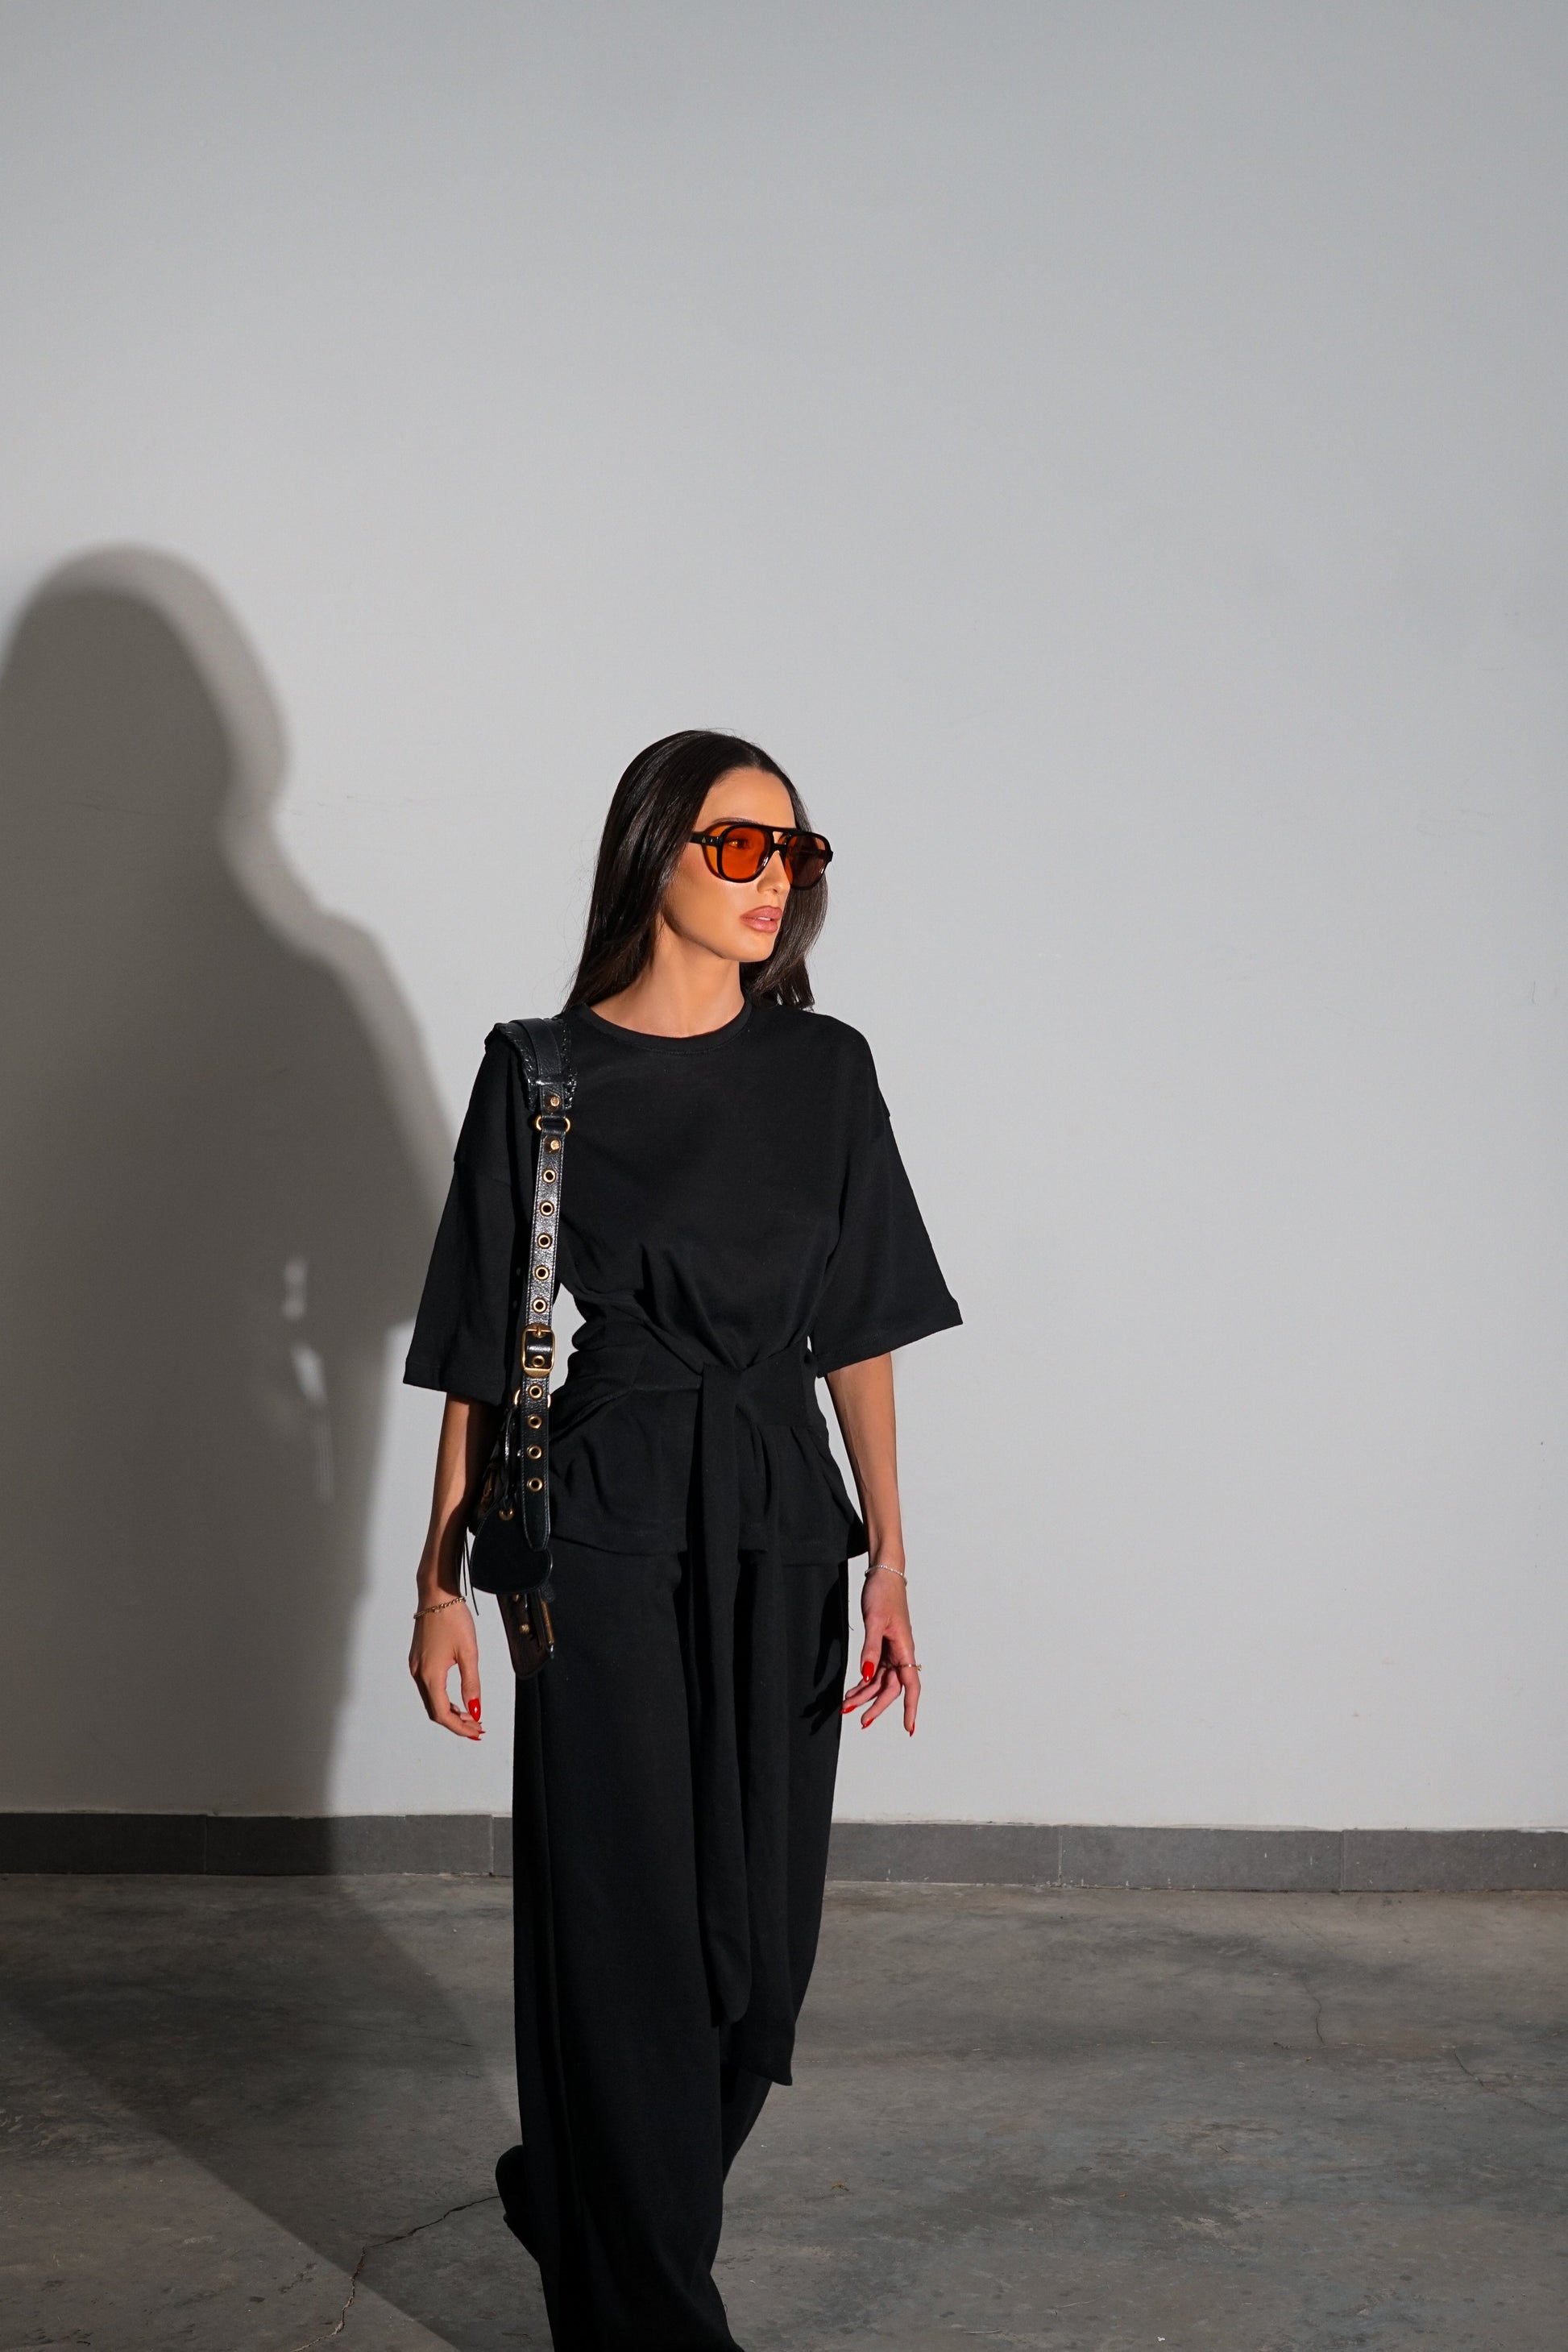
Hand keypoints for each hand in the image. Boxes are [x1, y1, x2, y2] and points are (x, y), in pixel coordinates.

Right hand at [409, 1597, 483, 1738]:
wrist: (436, 1594)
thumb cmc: (452, 1618)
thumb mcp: (469, 1653)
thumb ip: (471, 1684)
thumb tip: (475, 1709)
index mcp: (430, 1675)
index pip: (442, 1714)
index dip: (459, 1727)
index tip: (476, 1732)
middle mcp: (418, 1674)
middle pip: (434, 1711)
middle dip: (456, 1723)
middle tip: (477, 1728)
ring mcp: (416, 1667)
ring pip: (431, 1700)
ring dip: (449, 1711)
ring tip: (471, 1716)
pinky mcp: (418, 1659)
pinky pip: (428, 1688)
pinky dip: (443, 1698)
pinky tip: (457, 1699)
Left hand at [841, 1565, 919, 1735]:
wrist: (883, 1574)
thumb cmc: (883, 1593)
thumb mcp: (873, 1620)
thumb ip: (869, 1649)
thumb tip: (866, 1675)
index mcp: (905, 1648)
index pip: (910, 1685)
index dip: (910, 1708)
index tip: (908, 1728)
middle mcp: (901, 1653)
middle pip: (891, 1688)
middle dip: (875, 1705)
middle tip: (858, 1719)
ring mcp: (891, 1650)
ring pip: (880, 1681)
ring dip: (865, 1694)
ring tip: (846, 1706)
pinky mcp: (882, 1645)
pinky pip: (875, 1670)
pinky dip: (864, 1681)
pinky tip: (852, 1689)